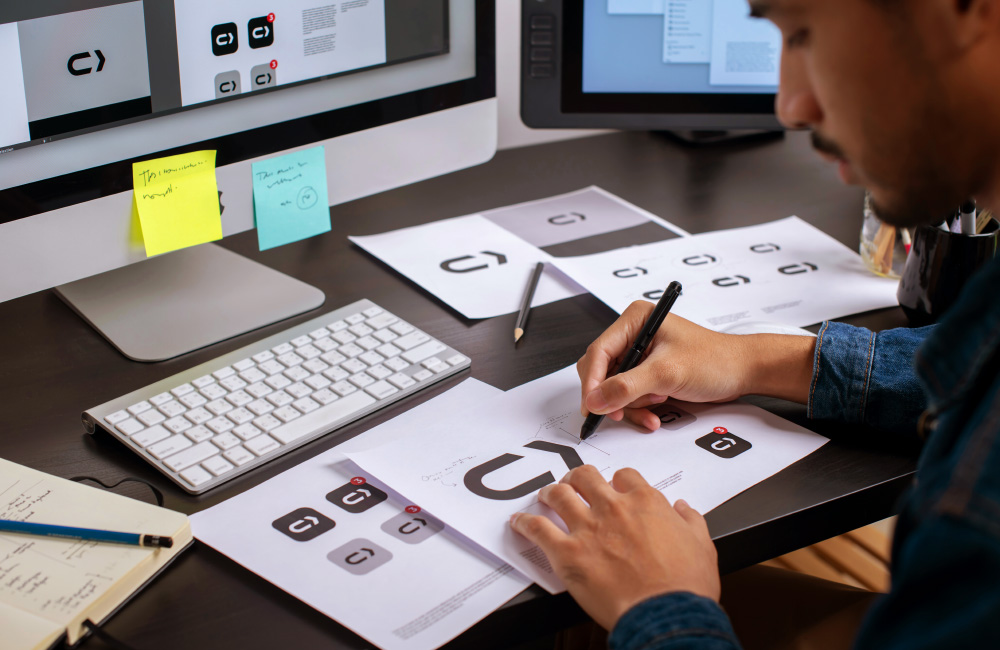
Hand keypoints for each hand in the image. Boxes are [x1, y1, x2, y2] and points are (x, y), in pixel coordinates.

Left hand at [509, 465, 719, 630]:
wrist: (666, 614)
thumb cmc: (685, 585)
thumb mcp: (702, 545)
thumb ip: (690, 520)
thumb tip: (683, 509)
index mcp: (646, 502)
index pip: (624, 476)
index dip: (616, 481)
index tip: (613, 489)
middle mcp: (614, 508)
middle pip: (585, 476)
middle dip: (576, 478)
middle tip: (572, 485)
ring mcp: (588, 528)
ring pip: (558, 495)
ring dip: (549, 493)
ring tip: (545, 496)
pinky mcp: (568, 553)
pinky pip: (537, 529)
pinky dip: (524, 523)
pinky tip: (519, 523)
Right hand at [577, 301, 814, 430]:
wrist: (741, 373)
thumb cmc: (714, 360)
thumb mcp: (667, 373)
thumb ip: (626, 387)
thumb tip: (595, 399)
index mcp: (635, 320)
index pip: (598, 352)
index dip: (592, 382)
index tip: (592, 406)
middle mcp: (634, 335)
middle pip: (601, 372)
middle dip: (613, 396)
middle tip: (620, 413)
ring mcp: (640, 355)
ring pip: (613, 388)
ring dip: (630, 405)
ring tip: (654, 409)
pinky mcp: (647, 373)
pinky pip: (628, 396)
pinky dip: (638, 408)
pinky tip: (655, 413)